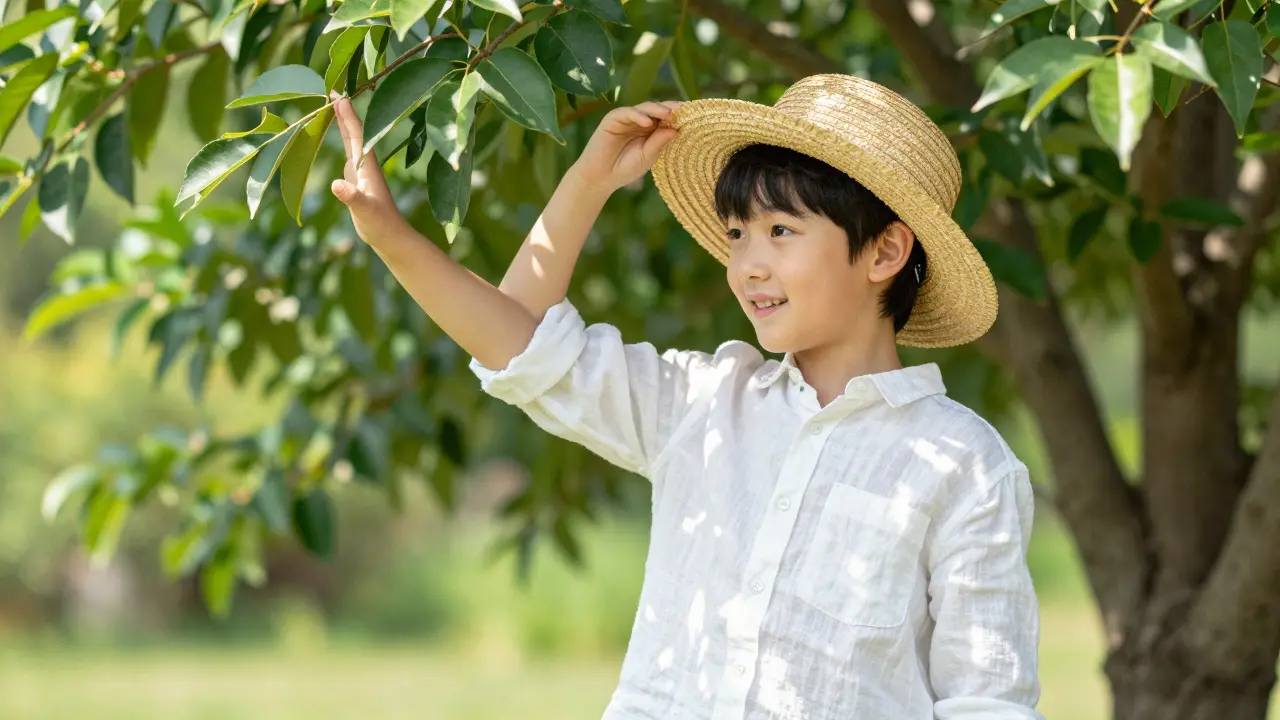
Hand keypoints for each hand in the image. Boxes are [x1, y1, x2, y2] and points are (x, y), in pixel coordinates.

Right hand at [330, 90, 406, 244]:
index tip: (337, 94)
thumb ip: (351, 198)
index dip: (347, 114)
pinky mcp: (358, 175)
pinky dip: (342, 134)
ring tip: (332, 100)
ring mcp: (362, 167)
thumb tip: (336, 185)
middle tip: (330, 88)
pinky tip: (337, 129)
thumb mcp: (364, 211)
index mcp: (368, 165)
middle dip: (343, 109)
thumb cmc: (380, 224)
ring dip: (342, 119)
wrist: (391, 236)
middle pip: (354, 129)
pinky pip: (348, 147)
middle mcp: (366, 162)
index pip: (356, 133)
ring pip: (352, 136)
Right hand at [569, 101, 681, 194]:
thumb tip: (676, 130)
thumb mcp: (647, 157)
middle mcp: (639, 121)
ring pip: (644, 108)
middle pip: (657, 110)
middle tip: (684, 110)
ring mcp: (626, 119)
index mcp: (650, 130)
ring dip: (657, 109)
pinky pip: (627, 112)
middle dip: (670, 108)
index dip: (678, 116)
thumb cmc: (625, 169)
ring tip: (668, 114)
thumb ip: (659, 142)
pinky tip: (648, 123)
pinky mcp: (612, 119)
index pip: (666, 118)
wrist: (600, 178)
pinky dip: (638, 115)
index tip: (694, 116)